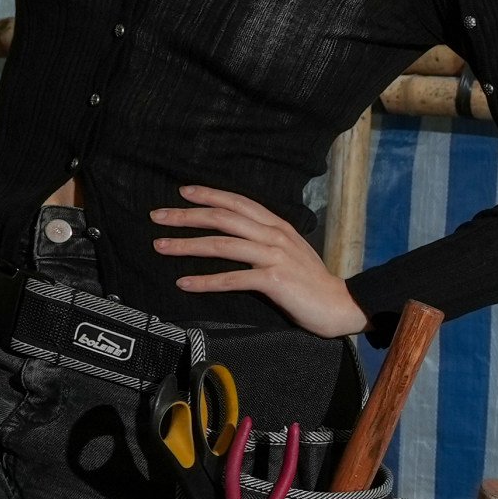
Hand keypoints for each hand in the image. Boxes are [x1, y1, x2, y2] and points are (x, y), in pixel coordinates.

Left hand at [150, 186, 365, 336]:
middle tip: (158, 216)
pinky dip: (206, 281)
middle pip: (223, 218)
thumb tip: (237, 235)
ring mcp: (274, 256)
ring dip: (187, 245)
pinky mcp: (274, 280)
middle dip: (187, 215)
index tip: (182, 193)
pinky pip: (233, 278)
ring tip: (161, 246)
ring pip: (223, 244)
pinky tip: (185, 283)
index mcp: (277, 225)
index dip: (209, 195)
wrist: (340, 305)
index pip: (237, 202)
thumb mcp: (289, 250)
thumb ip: (266, 239)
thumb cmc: (310, 282)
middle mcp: (274, 235)